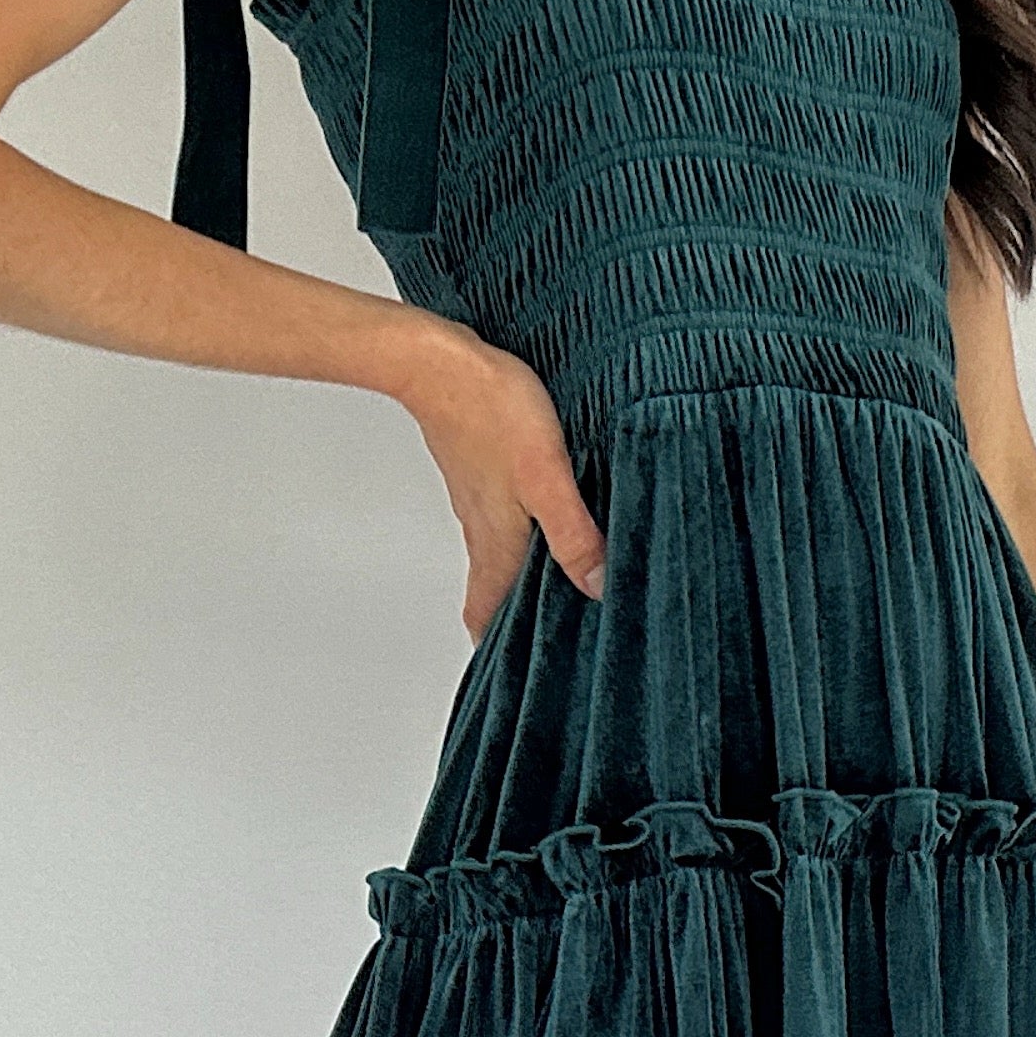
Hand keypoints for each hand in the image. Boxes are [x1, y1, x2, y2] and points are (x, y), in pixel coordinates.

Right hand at [389, 319, 605, 639]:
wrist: (436, 361)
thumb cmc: (491, 411)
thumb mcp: (547, 477)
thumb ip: (573, 535)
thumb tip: (599, 587)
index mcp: (498, 544)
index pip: (486, 616)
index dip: (498, 650)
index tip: (518, 675)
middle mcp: (483, 531)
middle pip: (492, 593)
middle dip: (512, 622)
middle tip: (547, 639)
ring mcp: (477, 502)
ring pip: (496, 557)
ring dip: (518, 579)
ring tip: (554, 588)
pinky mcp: (479, 471)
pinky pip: (497, 521)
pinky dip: (516, 539)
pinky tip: (539, 525)